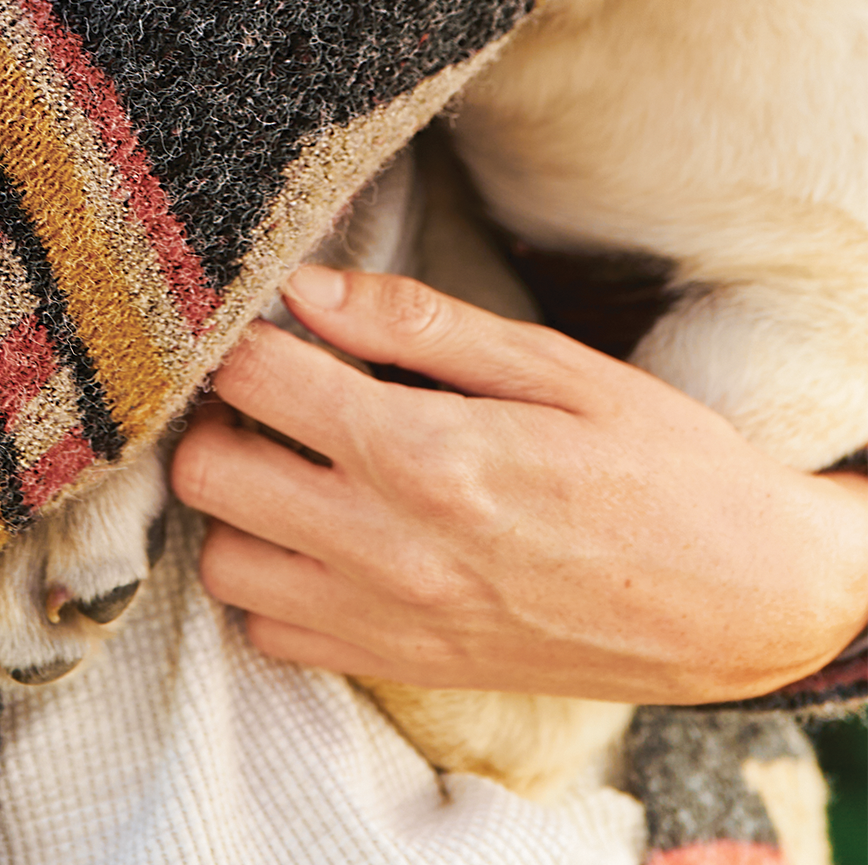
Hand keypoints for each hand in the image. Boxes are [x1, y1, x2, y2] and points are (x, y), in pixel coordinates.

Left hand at [170, 264, 867, 702]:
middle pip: (210, 472)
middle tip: (272, 385)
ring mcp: (392, 621)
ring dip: (237, 503)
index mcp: (428, 455)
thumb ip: (417, 324)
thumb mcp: (554, 364)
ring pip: (225, 563)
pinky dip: (273, 585)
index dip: (241, 331)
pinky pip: (273, 637)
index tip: (264, 314)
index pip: (256, 377)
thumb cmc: (662, 464)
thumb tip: (306, 288)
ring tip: (291, 458)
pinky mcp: (405, 668)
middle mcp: (392, 548)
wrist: (747, 601)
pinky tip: (322, 532)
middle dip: (219, 414)